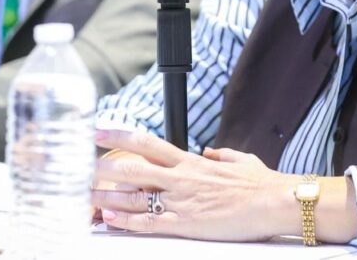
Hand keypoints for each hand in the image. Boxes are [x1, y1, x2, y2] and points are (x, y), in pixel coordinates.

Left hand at [91, 129, 296, 241]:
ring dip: (107, 195)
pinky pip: (149, 222)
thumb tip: (209, 152)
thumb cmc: (261, 183)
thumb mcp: (239, 160)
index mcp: (191, 161)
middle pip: (133, 167)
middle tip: (81, 166)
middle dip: (104, 167)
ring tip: (85, 195)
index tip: (99, 131)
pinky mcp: (186, 224)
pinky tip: (110, 217)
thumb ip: (220, 155)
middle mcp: (181, 177)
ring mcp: (182, 200)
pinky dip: (126, 220)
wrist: (274, 202)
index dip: (120, 136)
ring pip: (135, 195)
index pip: (148, 142)